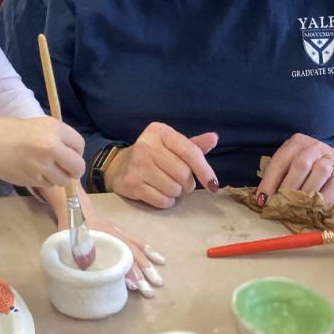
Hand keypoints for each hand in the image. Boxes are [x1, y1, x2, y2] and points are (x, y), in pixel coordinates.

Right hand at [0, 117, 84, 188]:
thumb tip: (73, 155)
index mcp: (54, 128)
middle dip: (74, 169)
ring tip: (44, 167)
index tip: (70, 153)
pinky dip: (45, 180)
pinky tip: (33, 171)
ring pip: (63, 179)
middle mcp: (51, 147)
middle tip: (66, 168)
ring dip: (58, 176)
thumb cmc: (11, 131)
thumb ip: (57, 138)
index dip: (76, 151)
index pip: (79, 144)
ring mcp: (42, 165)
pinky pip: (49, 184)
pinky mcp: (33, 180)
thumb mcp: (39, 125)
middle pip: (77, 166)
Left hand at [55, 191, 165, 298]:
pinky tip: (159, 259)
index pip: (118, 258)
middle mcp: (115, 237)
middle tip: (150, 292)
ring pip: (138, 251)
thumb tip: (84, 273)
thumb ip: (77, 257)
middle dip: (142, 275)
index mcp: (102, 240)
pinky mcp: (123, 232)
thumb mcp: (68, 242)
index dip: (126, 272)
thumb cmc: (72, 227)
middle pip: (131, 257)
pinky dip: (149, 250)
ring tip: (158, 280)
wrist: (76, 206)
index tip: (134, 286)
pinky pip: (139, 241)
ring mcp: (121, 234)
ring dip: (148, 266)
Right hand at [104, 122, 218, 208]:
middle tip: (180, 182)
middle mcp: (146, 145)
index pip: (190, 152)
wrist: (120, 166)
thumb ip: (193, 145)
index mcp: (159, 131)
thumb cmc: (153, 156)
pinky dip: (166, 201)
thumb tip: (214, 138)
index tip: (213, 184)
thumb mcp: (172, 146)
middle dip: (187, 183)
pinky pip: (162, 200)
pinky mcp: (131, 184)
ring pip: (173, 189)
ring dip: (176, 193)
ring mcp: (137, 165)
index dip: (205, 170)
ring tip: (167, 185)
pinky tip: (158, 193)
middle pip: (183, 173)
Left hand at [257, 133, 333, 203]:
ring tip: (298, 206)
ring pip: (320, 171)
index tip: (262, 199)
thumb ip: (281, 174)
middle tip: (281, 204)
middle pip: (300, 164)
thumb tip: (263, 198)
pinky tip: (316, 207)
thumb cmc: (311, 163)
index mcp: (297, 142)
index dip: (269, 181)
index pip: (280, 160)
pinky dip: (324, 197)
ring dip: (307, 191)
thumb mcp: (294, 161)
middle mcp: (314, 147)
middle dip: (288, 187)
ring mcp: (332, 158)